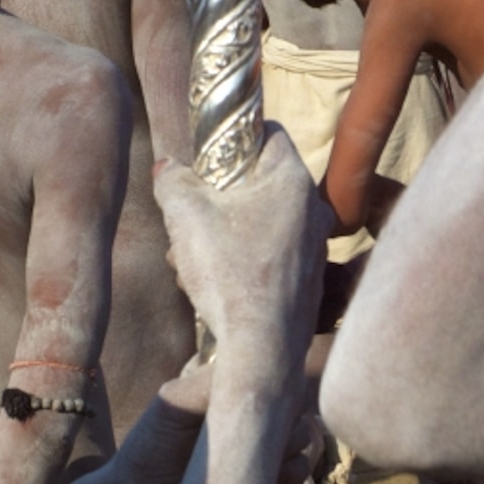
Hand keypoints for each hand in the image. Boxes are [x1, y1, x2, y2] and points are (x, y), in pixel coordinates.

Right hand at [153, 129, 322, 386]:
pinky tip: (218, 285)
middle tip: (193, 216)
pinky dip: (244, 261)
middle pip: (262, 182)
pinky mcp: (309, 280)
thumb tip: (168, 168)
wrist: (261, 350)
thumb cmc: (228, 274)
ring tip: (196, 259)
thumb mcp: (185, 216)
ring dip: (227, 232)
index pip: (269, 133)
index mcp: (292, 180)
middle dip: (222, 195)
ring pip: (264, 221)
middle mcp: (314, 209)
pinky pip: (272, 255)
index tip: (207, 159)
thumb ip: (173, 181)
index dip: (234, 137)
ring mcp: (315, 247)